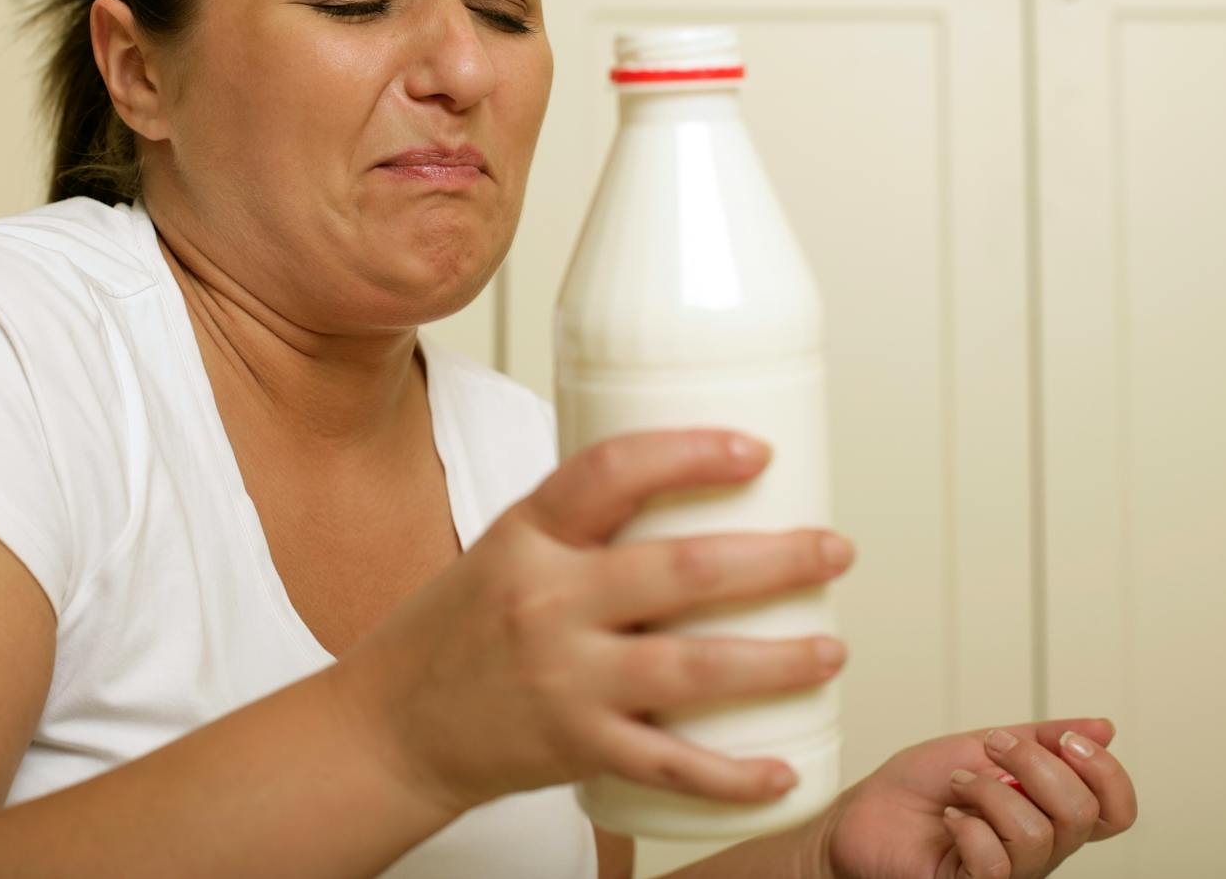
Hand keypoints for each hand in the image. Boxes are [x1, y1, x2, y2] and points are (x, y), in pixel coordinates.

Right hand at [336, 429, 854, 813]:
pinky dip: (733, 775)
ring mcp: (564, 679)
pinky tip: (784, 770)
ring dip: (778, 660)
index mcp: (528, 534)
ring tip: (832, 648)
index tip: (756, 450)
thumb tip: (692, 484)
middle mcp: (547, 601)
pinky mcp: (576, 747)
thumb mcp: (506, 547)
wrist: (390, 725)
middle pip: (681, 570)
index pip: (612, 472)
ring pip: (693, 668)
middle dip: (777, 559)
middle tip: (835, 550)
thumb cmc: (456, 627)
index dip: (691, 454)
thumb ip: (584, 524)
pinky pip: (669, 766)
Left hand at [812, 718, 1137, 878]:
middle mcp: (1041, 848)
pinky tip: (950, 820)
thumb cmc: (921, 787)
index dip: (1108, 774)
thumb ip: (1043, 738)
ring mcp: (1011, 873)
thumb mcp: (985, 745)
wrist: (865, 813)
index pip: (1116, 810)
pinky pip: (996, 865)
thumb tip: (1104, 727)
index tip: (1067, 740)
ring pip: (1037, 835)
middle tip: (991, 747)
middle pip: (1080, 814)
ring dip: (988, 792)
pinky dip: (968, 828)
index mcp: (1050, 812)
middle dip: (1033, 763)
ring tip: (959, 785)